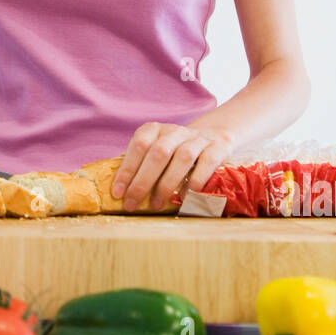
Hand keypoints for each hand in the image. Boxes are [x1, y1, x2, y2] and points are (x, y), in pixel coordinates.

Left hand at [111, 120, 235, 210]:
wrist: (214, 137)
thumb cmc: (176, 152)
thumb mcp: (156, 152)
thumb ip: (139, 165)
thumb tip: (117, 189)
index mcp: (155, 129)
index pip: (139, 145)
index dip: (127, 170)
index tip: (118, 193)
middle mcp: (176, 131)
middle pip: (158, 152)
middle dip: (143, 181)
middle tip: (133, 204)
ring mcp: (198, 138)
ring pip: (182, 157)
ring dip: (167, 184)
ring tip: (156, 205)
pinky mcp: (219, 147)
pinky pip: (207, 162)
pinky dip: (195, 181)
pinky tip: (185, 197)